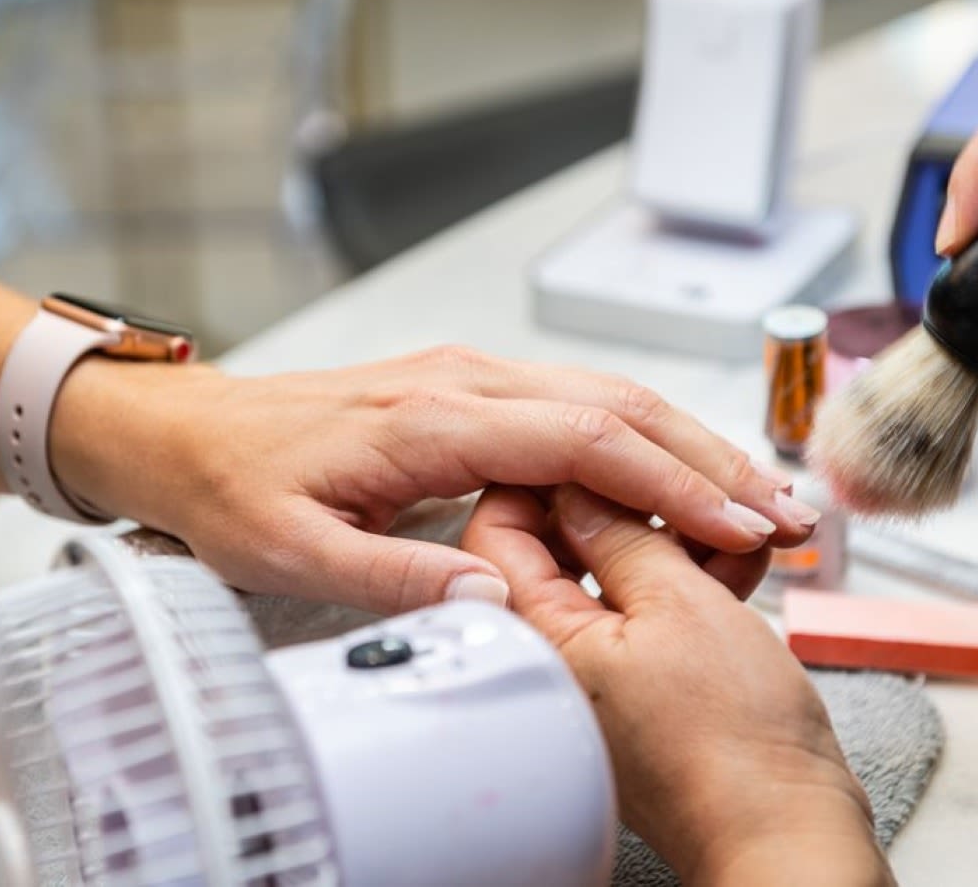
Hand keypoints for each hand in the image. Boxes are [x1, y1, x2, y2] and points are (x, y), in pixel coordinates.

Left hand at [51, 346, 820, 612]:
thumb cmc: (235, 488)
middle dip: (710, 460)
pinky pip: (575, 404)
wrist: (188, 435)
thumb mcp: (291, 551)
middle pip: (618, 408)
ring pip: (607, 399)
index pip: (584, 442)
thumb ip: (392, 576)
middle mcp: (465, 383)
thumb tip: (494, 598)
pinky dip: (640, 437)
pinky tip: (673, 471)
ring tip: (756, 497)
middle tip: (788, 515)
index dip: (671, 485)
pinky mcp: (469, 390)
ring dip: (686, 445)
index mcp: (433, 418)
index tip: (740, 527)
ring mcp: (470, 378)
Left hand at [461, 484, 890, 885]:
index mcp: (533, 627)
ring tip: (745, 527)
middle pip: (566, 532)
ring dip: (679, 530)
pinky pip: (647, 594)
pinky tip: (745, 559)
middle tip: (701, 486)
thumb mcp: (675, 606)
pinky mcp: (638, 666)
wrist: (781, 829)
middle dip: (640, 498)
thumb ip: (615, 537)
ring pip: (617, 558)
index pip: (503, 519)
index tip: (622, 457)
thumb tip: (576, 487)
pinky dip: (691, 569)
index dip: (561, 476)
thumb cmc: (728, 741)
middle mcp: (549, 643)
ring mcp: (594, 657)